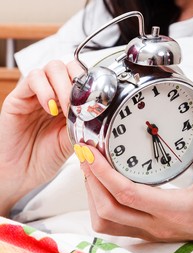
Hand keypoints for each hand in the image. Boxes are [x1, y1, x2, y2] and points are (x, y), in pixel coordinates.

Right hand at [0, 60, 82, 215]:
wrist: (22, 172)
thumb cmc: (46, 157)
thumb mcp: (72, 140)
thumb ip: (83, 124)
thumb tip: (100, 113)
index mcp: (69, 103)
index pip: (81, 78)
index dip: (90, 84)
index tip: (95, 101)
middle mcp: (54, 94)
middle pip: (68, 67)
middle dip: (77, 83)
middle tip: (79, 105)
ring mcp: (37, 94)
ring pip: (52, 68)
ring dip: (63, 86)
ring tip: (65, 108)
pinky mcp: (19, 97)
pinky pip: (32, 79)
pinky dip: (45, 90)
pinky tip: (50, 108)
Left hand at [78, 106, 192, 252]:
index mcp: (175, 208)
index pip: (127, 193)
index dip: (103, 172)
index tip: (90, 151)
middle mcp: (157, 223)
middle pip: (107, 210)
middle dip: (90, 180)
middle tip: (85, 154)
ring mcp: (150, 231)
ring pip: (106, 221)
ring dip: (93, 195)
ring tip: (91, 169)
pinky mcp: (148, 231)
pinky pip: (113, 225)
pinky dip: (101, 206)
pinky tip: (103, 187)